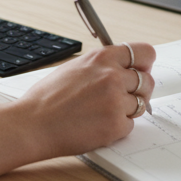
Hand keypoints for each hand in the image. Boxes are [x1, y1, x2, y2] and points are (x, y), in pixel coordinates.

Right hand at [11, 42, 156, 158]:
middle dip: (139, 90)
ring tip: (102, 112)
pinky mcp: (115, 125)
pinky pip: (130, 125)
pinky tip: (97, 125)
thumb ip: (102, 66)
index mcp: (102, 58)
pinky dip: (117, 128)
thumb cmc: (47, 98)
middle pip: (148, 80)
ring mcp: (115, 101)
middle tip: (122, 97)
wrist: (33, 123)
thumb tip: (123, 68)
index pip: (145, 52)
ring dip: (126, 110)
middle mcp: (112, 76)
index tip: (141, 70)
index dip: (145, 64)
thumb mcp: (75, 68)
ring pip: (140, 104)